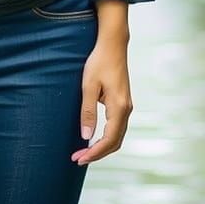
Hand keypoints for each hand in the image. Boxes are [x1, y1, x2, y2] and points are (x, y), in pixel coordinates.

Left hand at [71, 33, 132, 166]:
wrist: (113, 45)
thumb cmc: (99, 62)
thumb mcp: (88, 86)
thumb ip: (87, 111)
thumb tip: (86, 136)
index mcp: (119, 107)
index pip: (108, 139)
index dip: (94, 152)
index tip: (79, 158)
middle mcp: (126, 109)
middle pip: (115, 142)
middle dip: (97, 153)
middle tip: (78, 159)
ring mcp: (127, 106)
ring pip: (117, 136)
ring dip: (101, 147)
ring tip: (83, 152)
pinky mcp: (123, 103)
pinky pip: (117, 127)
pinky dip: (106, 138)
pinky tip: (93, 138)